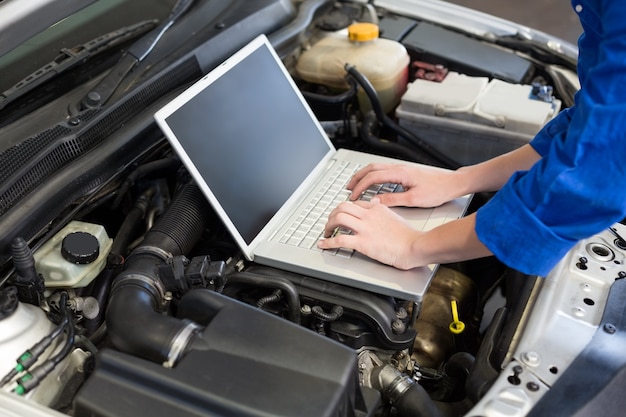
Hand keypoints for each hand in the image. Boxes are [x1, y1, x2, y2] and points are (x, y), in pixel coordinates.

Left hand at [317, 199, 422, 269]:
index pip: (354, 204)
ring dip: (328, 226)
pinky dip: (328, 242)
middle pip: (342, 207)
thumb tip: (375, 205)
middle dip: (332, 215)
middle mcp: (369, 215)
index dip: (343, 210)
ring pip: (338, 219)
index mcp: (377, 208)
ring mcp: (365, 228)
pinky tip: (323, 245)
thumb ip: (382, 211)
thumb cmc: (408, 236)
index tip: (339, 216)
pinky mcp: (363, 242)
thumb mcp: (394, 216)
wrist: (414, 245)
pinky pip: (340, 239)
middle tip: (330, 223)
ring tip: (326, 232)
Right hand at [347, 163, 462, 207]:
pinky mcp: (405, 171)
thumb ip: (392, 200)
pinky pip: (384, 171)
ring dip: (364, 176)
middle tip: (348, 188)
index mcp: (399, 173)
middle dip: (357, 178)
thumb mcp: (414, 200)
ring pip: (377, 168)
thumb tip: (375, 202)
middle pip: (371, 168)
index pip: (372, 177)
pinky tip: (373, 184)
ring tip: (356, 185)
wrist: (453, 183)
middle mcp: (399, 168)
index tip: (353, 196)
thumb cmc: (438, 190)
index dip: (360, 187)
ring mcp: (402, 168)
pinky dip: (373, 176)